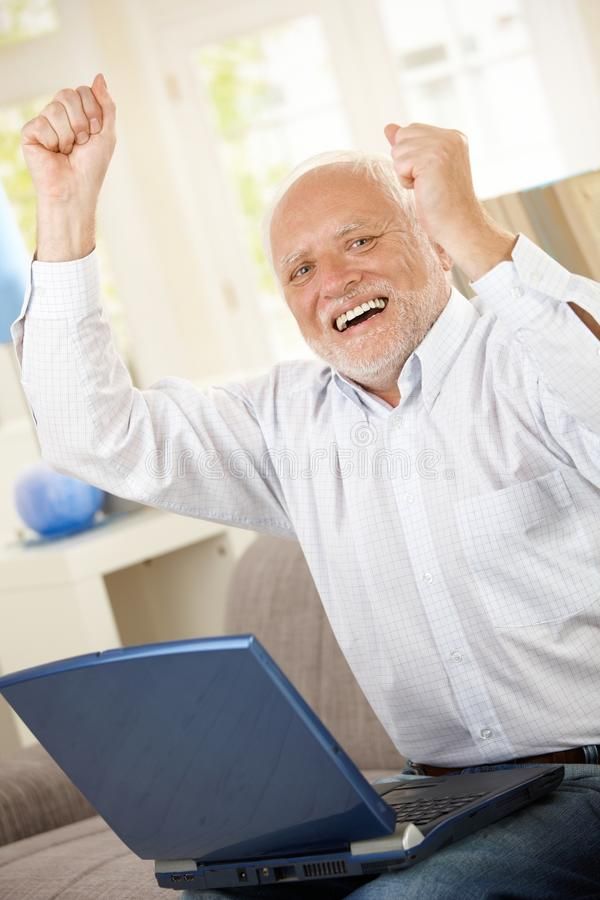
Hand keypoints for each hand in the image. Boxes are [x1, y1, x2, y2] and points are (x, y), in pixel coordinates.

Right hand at [21, 73, 115, 212]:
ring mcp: (43, 122)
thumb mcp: (107, 133)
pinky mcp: (30, 132)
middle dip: (81, 121)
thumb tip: (99, 76)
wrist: (76, 189)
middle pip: (68, 94)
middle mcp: (59, 114)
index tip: (95, 133)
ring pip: (55, 108)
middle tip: (81, 142)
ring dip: (68, 135)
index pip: (83, 91)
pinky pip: (42, 123)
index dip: (93, 112)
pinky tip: (53, 153)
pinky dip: (53, 141)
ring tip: (67, 151)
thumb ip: (106, 104)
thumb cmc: (92, 166)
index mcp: (76, 112)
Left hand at [384, 122, 482, 248]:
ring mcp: (442, 145)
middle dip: (406, 162)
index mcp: (453, 136)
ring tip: (426, 186)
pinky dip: (405, 181)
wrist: (460, 225)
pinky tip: (423, 190)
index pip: (411, 130)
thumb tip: (388, 127)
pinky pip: (399, 164)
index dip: (410, 157)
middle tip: (427, 182)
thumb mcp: (424, 169)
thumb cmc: (441, 204)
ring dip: (405, 173)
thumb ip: (409, 145)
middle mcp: (450, 136)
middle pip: (403, 136)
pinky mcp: (432, 158)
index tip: (431, 176)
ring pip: (398, 150)